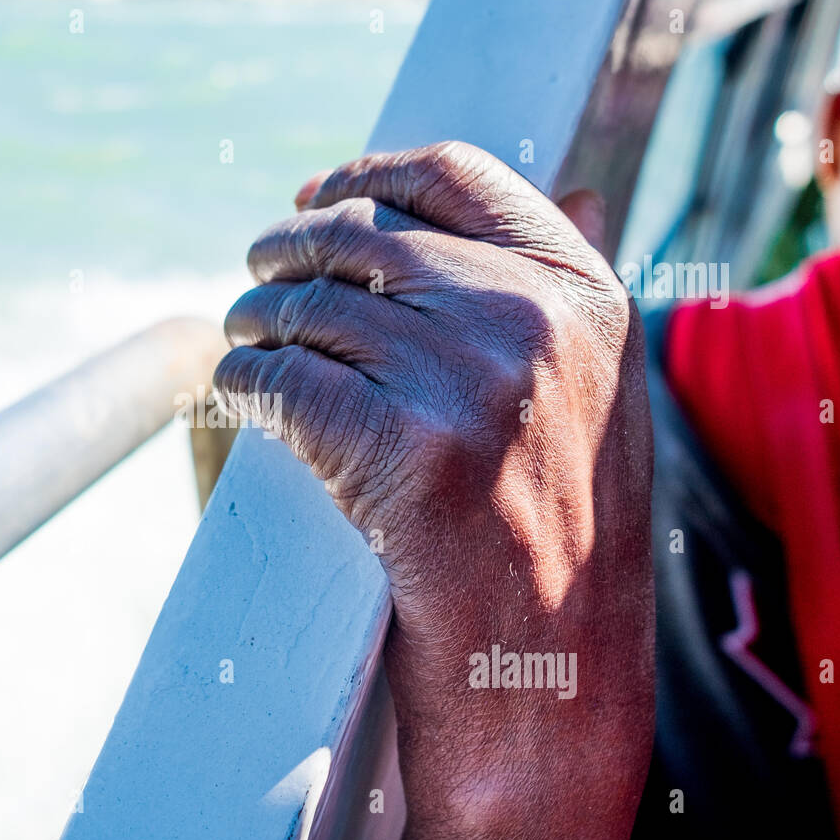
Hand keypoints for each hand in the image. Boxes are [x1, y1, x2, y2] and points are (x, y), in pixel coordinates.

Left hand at [214, 141, 653, 839]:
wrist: (552, 666)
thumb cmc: (562, 531)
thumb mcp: (600, 388)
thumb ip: (566, 290)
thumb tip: (570, 185)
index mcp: (578, 290)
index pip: (450, 176)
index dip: (366, 174)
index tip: (316, 193)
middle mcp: (526, 319)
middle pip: (360, 234)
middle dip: (288, 247)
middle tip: (259, 270)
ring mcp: (463, 381)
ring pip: (305, 306)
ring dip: (254, 318)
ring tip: (244, 337)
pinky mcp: (397, 449)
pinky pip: (277, 378)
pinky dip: (242, 379)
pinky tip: (240, 392)